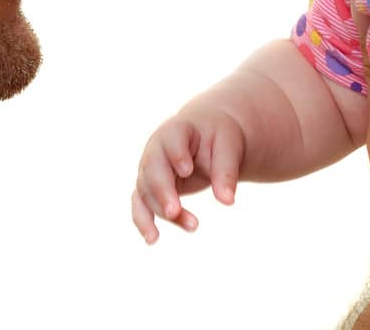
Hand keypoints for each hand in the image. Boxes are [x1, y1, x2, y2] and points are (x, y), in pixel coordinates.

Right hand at [131, 102, 244, 243]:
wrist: (207, 136)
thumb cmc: (218, 137)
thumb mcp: (229, 147)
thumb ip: (226, 171)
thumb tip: (227, 201)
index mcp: (176, 131)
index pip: (170, 140)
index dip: (176, 154)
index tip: (187, 170)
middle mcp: (156, 149)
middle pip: (152, 170)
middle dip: (161, 192)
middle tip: (175, 211)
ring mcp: (149, 169)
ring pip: (147, 192)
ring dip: (162, 212)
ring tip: (193, 226)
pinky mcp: (150, 188)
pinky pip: (141, 205)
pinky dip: (144, 221)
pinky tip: (152, 239)